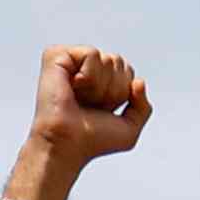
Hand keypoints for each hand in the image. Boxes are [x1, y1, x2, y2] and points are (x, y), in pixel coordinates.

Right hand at [29, 43, 150, 167]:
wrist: (68, 144)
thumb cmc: (92, 140)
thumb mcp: (129, 129)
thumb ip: (143, 107)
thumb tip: (139, 81)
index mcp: (98, 80)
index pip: (127, 70)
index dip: (122, 93)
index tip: (102, 109)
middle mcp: (83, 67)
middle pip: (119, 62)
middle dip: (113, 89)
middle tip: (91, 105)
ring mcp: (69, 60)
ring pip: (108, 59)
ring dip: (100, 87)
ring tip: (81, 98)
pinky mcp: (56, 55)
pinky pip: (92, 54)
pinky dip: (90, 77)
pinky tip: (73, 88)